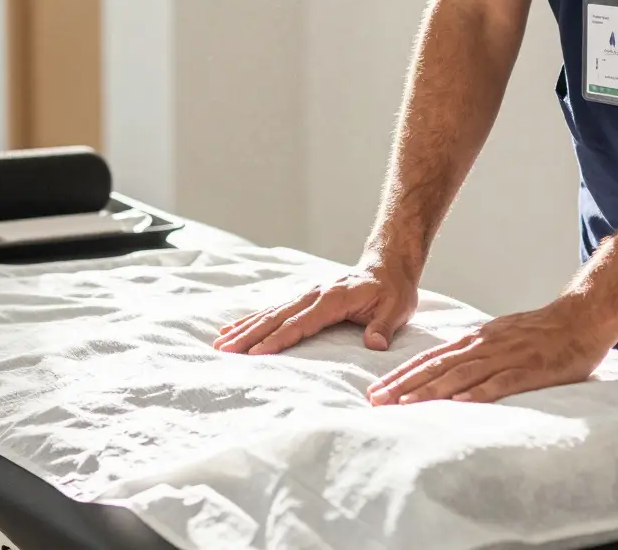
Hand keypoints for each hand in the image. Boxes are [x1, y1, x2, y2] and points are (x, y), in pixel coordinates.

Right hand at [214, 257, 419, 354]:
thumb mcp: (396, 309)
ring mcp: (307, 295)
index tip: (257, 353)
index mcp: (334, 299)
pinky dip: (253, 319)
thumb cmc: (393, 291)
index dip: (278, 339)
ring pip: (270, 313)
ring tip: (220, 342)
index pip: (301, 323)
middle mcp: (314, 295)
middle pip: (277, 317)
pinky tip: (234, 328)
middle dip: (250, 335)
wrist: (388, 266)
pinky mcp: (303, 298)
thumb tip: (374, 344)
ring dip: (245, 327)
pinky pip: (274, 310)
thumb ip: (383, 327)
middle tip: (224, 351)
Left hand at [366, 299, 610, 404]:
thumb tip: (446, 370)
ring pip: (461, 375)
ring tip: (406, 405)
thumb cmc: (541, 333)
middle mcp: (484, 346)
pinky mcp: (529, 369)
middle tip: (377, 401)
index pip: (431, 359)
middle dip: (404, 385)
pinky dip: (479, 393)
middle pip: (437, 367)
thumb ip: (474, 353)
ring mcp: (506, 357)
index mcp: (476, 340)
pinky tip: (460, 404)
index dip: (402, 375)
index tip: (377, 390)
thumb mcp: (499, 337)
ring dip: (431, 391)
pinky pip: (501, 382)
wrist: (580, 318)